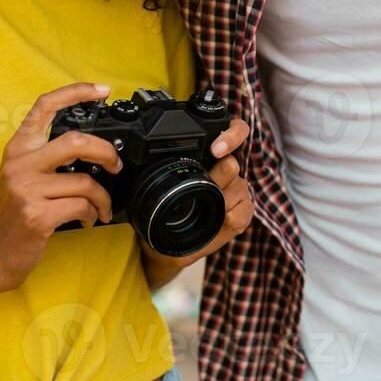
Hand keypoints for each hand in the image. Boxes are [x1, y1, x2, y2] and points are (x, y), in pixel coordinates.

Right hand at [0, 83, 121, 294]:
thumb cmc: (10, 216)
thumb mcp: (20, 176)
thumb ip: (46, 157)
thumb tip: (90, 148)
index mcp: (18, 149)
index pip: (45, 106)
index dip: (76, 92)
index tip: (102, 91)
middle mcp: (20, 164)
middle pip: (76, 141)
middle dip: (106, 153)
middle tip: (116, 165)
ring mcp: (27, 190)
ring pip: (85, 182)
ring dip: (103, 198)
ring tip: (100, 207)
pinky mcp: (37, 215)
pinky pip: (82, 206)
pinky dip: (93, 214)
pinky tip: (88, 220)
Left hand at [139, 117, 253, 286]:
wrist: (164, 248)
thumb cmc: (159, 216)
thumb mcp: (153, 194)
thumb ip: (150, 179)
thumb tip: (134, 168)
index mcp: (205, 159)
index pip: (231, 131)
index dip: (230, 135)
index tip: (216, 148)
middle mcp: (222, 170)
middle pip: (232, 162)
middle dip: (221, 173)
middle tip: (210, 183)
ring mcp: (234, 189)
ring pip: (239, 185)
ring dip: (224, 198)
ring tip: (211, 208)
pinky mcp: (242, 210)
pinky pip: (246, 209)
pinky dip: (234, 216)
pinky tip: (224, 220)